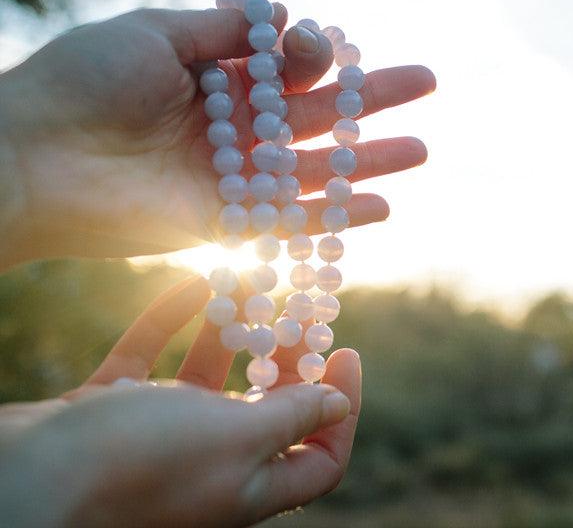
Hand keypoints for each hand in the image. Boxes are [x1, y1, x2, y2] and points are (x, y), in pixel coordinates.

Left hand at [0, 5, 434, 267]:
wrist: (39, 158)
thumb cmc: (87, 81)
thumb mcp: (155, 32)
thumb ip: (222, 31)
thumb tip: (284, 18)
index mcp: (216, 79)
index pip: (286, 68)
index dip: (316, 55)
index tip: (328, 48)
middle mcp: (230, 129)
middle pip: (314, 116)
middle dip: (370, 101)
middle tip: (424, 84)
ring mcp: (232, 178)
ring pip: (314, 171)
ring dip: (367, 162)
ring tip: (420, 149)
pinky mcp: (227, 223)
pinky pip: (293, 220)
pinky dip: (338, 217)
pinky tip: (382, 206)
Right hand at [0, 276, 360, 526]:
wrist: (27, 476)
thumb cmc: (144, 461)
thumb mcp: (237, 437)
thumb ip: (292, 418)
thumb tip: (338, 404)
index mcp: (247, 485)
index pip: (321, 459)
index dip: (345, 408)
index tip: (347, 351)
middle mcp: (209, 464)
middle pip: (268, 409)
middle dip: (287, 356)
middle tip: (297, 307)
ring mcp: (159, 435)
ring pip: (209, 376)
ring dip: (229, 330)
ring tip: (248, 281)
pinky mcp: (116, 408)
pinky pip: (154, 358)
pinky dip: (172, 321)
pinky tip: (192, 281)